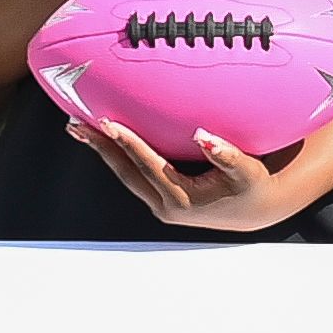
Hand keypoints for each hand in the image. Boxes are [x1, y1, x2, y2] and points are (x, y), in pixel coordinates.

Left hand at [70, 112, 314, 234]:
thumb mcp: (247, 171)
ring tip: (79, 128)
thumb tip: (202, 135)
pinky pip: (133, 174)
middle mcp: (165, 206)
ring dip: (103, 151)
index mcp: (182, 200)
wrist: (257, 209)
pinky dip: (117, 155)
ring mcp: (160, 204)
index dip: (128, 143)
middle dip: (100, 147)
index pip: (148, 166)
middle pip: (125, 172)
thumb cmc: (253, 186)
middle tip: (75, 124)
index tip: (108, 123)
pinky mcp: (161, 198)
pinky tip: (106, 138)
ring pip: (125, 174)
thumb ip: (226, 155)